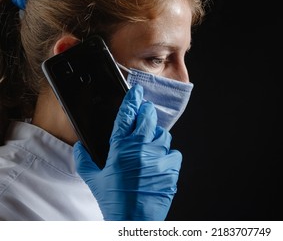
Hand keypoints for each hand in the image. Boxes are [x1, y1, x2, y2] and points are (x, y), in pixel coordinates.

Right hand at [73, 84, 181, 219]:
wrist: (134, 221)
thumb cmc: (114, 201)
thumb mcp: (94, 180)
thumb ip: (84, 160)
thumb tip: (80, 148)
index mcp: (121, 146)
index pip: (127, 114)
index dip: (132, 98)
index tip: (137, 90)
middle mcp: (142, 147)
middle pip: (149, 116)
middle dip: (146, 111)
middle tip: (144, 113)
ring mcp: (159, 156)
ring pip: (163, 133)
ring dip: (155, 135)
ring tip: (149, 144)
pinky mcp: (172, 167)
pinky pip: (173, 152)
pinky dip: (166, 155)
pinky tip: (158, 163)